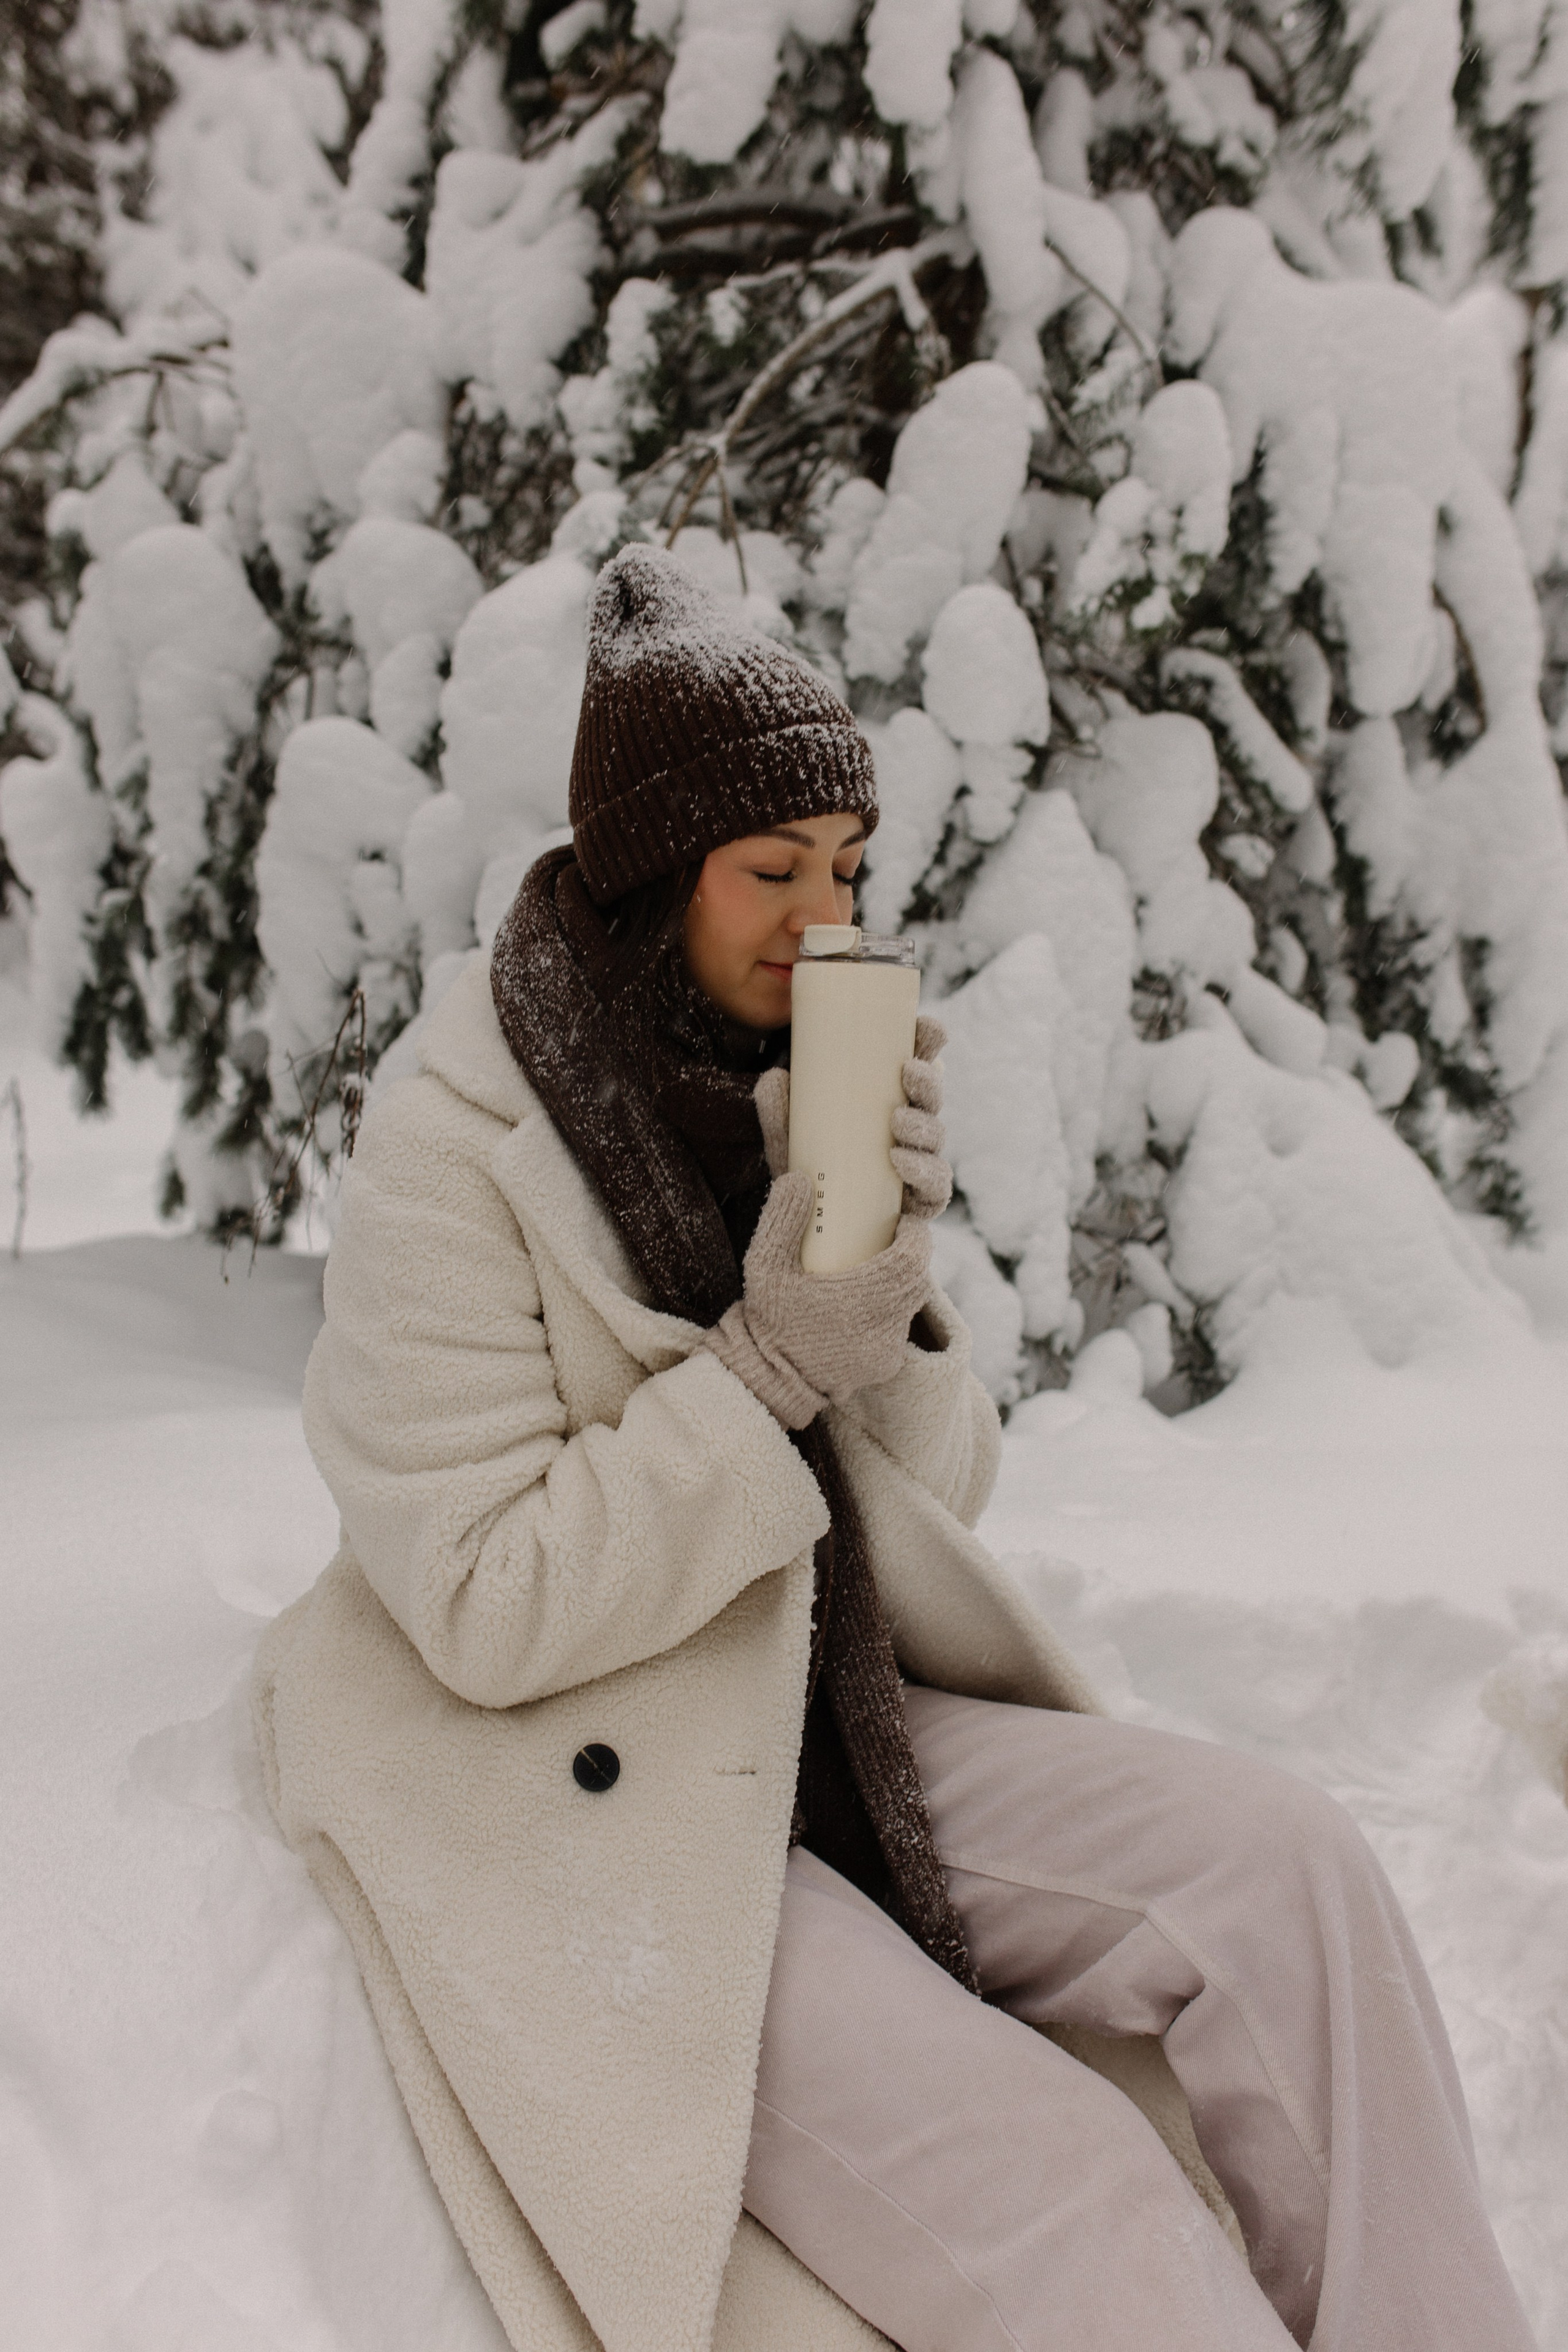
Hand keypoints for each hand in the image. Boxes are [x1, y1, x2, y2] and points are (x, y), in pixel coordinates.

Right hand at [702, 1175, 932, 1428]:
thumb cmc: (768, 1321)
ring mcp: (887, 1351)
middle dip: (911, 1258)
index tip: (904, 1223)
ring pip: (910, 1307)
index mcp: (863, 1300)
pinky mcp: (884, 1367)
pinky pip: (899, 1331)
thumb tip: (799, 1179)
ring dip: (900, 1287)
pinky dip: (889, 1314)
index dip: (916, 1238)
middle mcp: (884, 1329)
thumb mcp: (765, 1267)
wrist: (768, 1381)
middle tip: (892, 1241)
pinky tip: (865, 1306)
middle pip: (917, 1282)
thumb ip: (782, 1221)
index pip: (913, 1261)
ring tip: (874, 1271)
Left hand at [752, 1013, 952, 1219]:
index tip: (926, 1026)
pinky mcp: (921, 1207)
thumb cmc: (812, 1180)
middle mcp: (911, 1134)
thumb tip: (774, 1076)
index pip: (916, 1070)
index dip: (929, 1045)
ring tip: (897, 1121)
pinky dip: (921, 1172)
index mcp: (890, 1106)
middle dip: (929, 1082)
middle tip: (908, 1071)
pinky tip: (900, 1160)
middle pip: (933, 1101)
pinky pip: (934, 1188)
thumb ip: (779, 1113)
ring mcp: (919, 1170)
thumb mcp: (789, 1142)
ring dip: (924, 1126)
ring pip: (937, 1141)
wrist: (819, 1244)